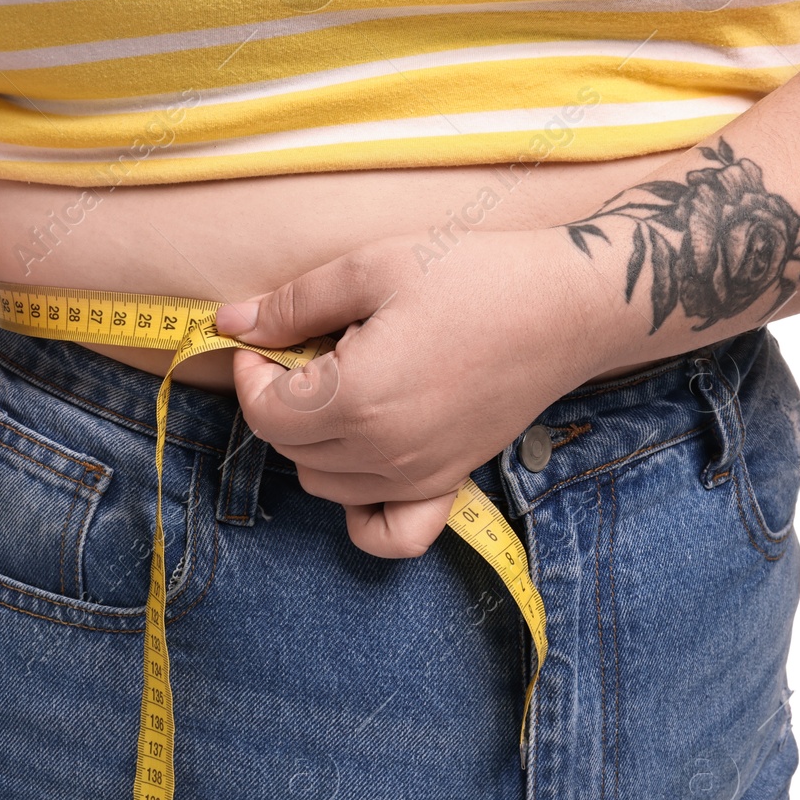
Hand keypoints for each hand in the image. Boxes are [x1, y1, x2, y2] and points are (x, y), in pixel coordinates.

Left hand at [215, 227, 608, 556]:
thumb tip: (230, 321)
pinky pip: (386, 532)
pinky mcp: (446, 484)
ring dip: (312, 441)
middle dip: (280, 401)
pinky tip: (361, 462)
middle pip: (289, 448)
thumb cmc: (475, 275)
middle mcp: (383, 452)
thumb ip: (295, 304)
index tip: (263, 341)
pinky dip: (360, 513)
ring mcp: (416, 477)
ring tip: (345, 386)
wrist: (569, 306)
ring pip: (322, 484)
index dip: (249, 375)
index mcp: (357, 398)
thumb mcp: (373, 267)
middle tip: (311, 350)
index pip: (264, 413)